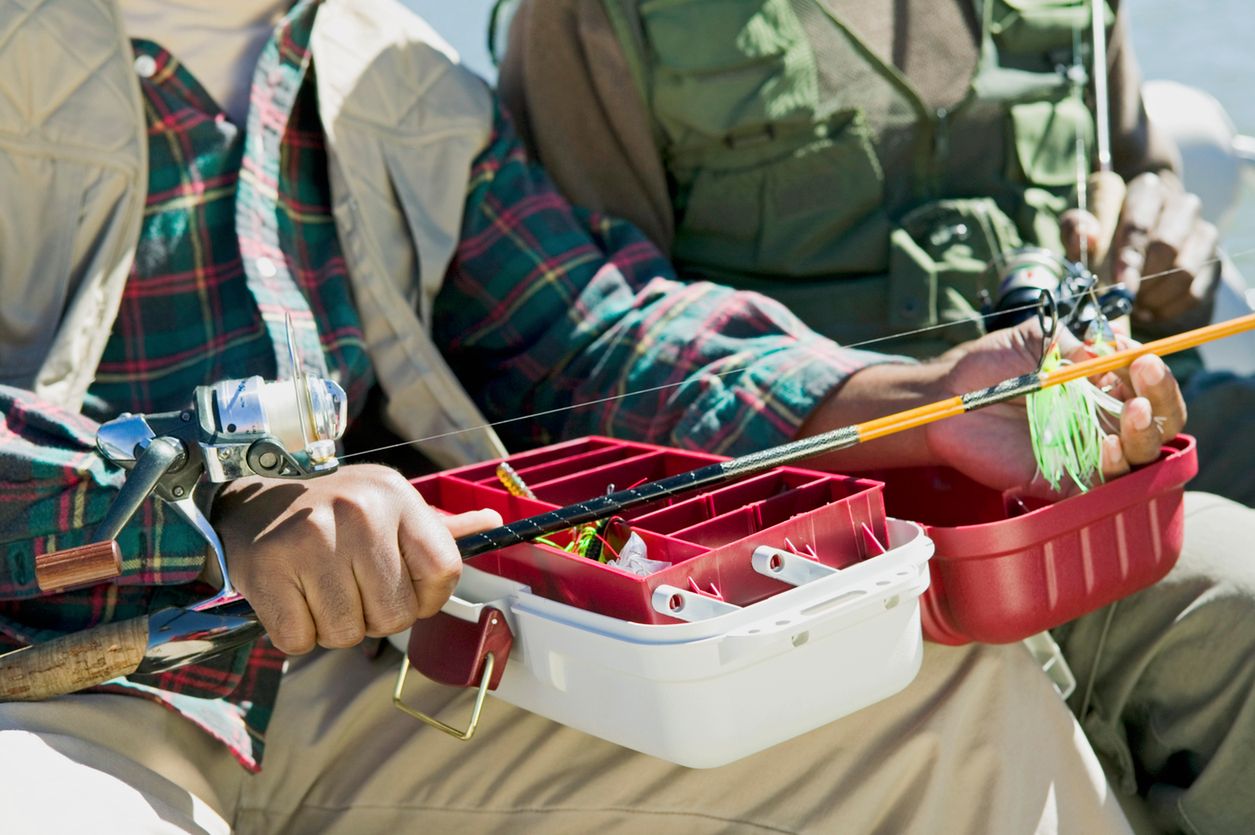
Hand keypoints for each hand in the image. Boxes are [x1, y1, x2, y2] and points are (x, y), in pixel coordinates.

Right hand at [212, 464, 501, 653]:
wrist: (251, 506)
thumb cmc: (333, 515)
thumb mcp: (387, 506)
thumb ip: (438, 528)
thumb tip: (494, 521)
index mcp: (395, 497)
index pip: (444, 572)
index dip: (428, 599)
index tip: (403, 591)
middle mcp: (359, 512)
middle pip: (396, 616)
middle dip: (375, 617)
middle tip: (350, 589)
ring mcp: (311, 540)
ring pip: (347, 634)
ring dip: (333, 627)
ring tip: (319, 590)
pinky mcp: (268, 570)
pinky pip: (300, 640)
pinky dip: (297, 632)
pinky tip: (292, 597)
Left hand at [923, 321, 1186, 497]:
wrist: (948, 399)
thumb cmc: (989, 367)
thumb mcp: (1033, 339)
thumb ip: (1070, 343)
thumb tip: (1105, 353)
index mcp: (1101, 384)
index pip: (1147, 383)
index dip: (1152, 370)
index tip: (1140, 355)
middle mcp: (1101, 418)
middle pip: (1159, 418)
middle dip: (1162, 395)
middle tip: (1145, 375)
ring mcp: (1086, 450)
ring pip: (1142, 452)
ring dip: (1147, 430)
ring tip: (1134, 409)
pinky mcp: (1066, 478)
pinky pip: (1104, 481)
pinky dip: (1115, 464)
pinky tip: (1108, 445)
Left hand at [1061, 172, 1219, 329]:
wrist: (1140, 238)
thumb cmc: (1104, 233)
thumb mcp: (1081, 226)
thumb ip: (1075, 227)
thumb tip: (1089, 235)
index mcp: (1146, 191)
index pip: (1139, 223)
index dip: (1128, 257)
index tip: (1119, 285)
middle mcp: (1181, 205)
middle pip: (1166, 246)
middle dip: (1142, 279)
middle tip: (1124, 299)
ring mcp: (1202, 232)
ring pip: (1185, 270)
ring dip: (1155, 296)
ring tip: (1134, 305)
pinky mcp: (1214, 261)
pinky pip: (1196, 292)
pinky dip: (1169, 308)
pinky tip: (1150, 311)